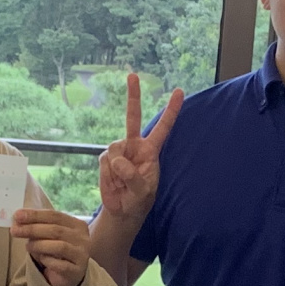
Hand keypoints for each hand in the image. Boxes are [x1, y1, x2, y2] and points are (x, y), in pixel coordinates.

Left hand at [13, 207, 92, 285]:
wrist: (69, 275)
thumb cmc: (57, 252)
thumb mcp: (49, 236)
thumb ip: (38, 226)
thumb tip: (18, 219)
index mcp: (77, 225)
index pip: (55, 215)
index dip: (35, 215)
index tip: (17, 216)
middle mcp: (83, 238)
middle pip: (56, 230)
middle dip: (32, 229)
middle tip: (15, 230)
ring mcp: (81, 255)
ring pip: (59, 246)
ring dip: (39, 245)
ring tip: (27, 246)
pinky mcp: (77, 271)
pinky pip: (60, 265)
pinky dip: (47, 260)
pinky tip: (41, 259)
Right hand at [97, 73, 182, 225]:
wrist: (121, 211)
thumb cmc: (138, 200)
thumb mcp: (142, 192)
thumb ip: (133, 177)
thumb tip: (118, 161)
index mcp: (151, 151)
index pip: (164, 127)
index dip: (171, 110)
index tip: (179, 91)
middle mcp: (134, 146)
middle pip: (132, 117)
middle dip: (133, 95)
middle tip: (132, 74)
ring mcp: (118, 151)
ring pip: (114, 150)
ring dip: (116, 171)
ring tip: (121, 185)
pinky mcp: (105, 159)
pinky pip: (104, 163)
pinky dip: (107, 177)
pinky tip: (113, 185)